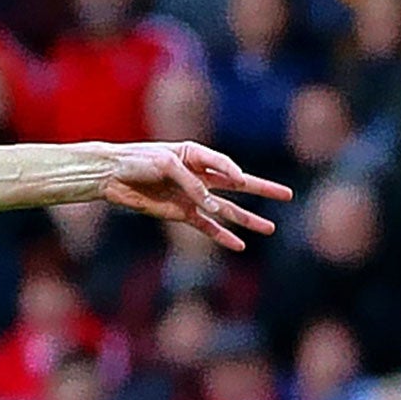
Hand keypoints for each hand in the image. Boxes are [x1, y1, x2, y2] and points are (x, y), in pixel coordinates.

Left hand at [100, 142, 292, 250]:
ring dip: (247, 220)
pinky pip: (206, 226)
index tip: (240, 180)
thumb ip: (191, 183)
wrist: (111, 175)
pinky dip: (221, 236)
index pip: (224, 165)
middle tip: (289, 195)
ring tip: (271, 228)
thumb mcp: (166, 164)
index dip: (233, 172)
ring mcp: (191, 196)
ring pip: (226, 210)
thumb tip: (213, 206)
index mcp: (197, 153)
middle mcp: (199, 175)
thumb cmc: (137, 161)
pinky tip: (239, 245)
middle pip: (238, 185)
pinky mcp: (180, 213)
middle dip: (262, 190)